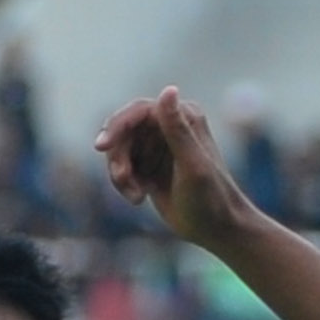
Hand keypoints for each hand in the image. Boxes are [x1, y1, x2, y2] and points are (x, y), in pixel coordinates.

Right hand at [97, 88, 259, 246]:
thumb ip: (177, 129)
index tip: (101, 147)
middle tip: (123, 180)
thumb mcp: (192, 165)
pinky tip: (139, 199)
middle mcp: (169, 126)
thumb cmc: (211, 199)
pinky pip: (124, 167)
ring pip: (120, 150)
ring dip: (120, 173)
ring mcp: (158, 145)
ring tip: (136, 196)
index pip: (139, 111)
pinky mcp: (150, 166)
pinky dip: (124, 183)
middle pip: (124, 131)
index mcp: (183, 117)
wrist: (218, 230)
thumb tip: (169, 89)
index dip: (116, 126)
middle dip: (118, 155)